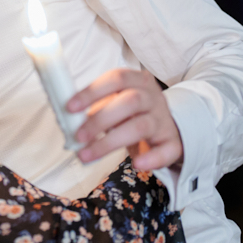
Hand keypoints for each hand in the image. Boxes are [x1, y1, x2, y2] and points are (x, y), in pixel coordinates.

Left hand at [67, 68, 182, 171]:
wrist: (168, 128)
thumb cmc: (133, 114)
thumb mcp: (117, 103)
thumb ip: (97, 107)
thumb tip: (70, 121)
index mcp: (137, 81)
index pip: (116, 78)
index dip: (92, 91)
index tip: (70, 107)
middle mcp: (153, 97)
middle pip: (130, 101)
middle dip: (100, 119)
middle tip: (78, 136)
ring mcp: (164, 120)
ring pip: (141, 126)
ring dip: (110, 142)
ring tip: (87, 155)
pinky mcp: (173, 142)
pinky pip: (166, 150)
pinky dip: (152, 158)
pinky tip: (136, 163)